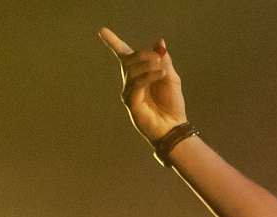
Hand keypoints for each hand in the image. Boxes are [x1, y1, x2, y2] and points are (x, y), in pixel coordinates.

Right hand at [98, 26, 186, 141]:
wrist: (174, 127)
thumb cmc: (172, 105)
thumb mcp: (171, 78)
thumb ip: (164, 61)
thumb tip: (159, 43)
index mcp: (138, 74)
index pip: (123, 56)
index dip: (113, 42)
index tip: (102, 30)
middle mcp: (130, 82)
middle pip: (128, 60)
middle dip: (143, 54)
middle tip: (159, 58)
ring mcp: (129, 93)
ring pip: (132, 70)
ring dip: (149, 65)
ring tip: (163, 70)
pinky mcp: (131, 103)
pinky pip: (137, 83)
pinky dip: (150, 75)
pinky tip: (161, 74)